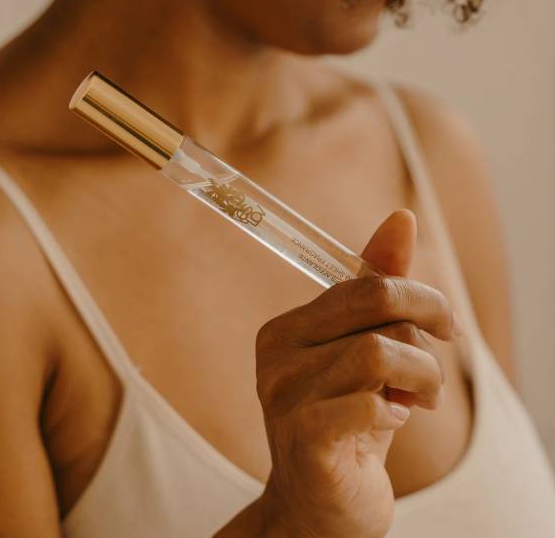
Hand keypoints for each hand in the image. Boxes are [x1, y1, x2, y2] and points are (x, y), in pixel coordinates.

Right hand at [255, 210, 453, 537]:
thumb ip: (378, 285)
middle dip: (427, 330)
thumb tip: (401, 216)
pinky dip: (397, 412)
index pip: (364, 285)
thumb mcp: (365, 348)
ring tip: (418, 402)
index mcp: (286, 328)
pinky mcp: (304, 439)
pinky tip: (389, 424)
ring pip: (381, 353)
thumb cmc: (347, 420)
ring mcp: (284, 397)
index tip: (445, 327)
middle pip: (375, 305)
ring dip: (422, 378)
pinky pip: (371, 402)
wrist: (321, 503)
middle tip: (437, 368)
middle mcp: (275, 355)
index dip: (418, 298)